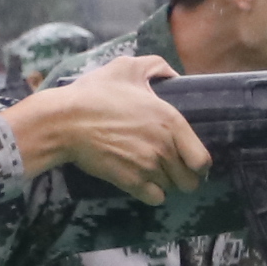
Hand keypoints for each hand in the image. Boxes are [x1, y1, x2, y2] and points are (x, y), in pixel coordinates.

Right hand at [7, 54, 210, 202]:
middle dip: (183, 177)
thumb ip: (155, 66)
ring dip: (165, 183)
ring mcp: (148, 167)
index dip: (198, 165)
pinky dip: (151, 194)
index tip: (190, 162)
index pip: (202, 160)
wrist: (64, 121)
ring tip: (153, 172)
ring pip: (171, 189)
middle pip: (190, 180)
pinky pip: (154, 199)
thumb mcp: (126, 68)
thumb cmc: (95, 94)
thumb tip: (173, 74)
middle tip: (172, 170)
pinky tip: (143, 183)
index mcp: (172, 122)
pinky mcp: (130, 181)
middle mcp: (165, 147)